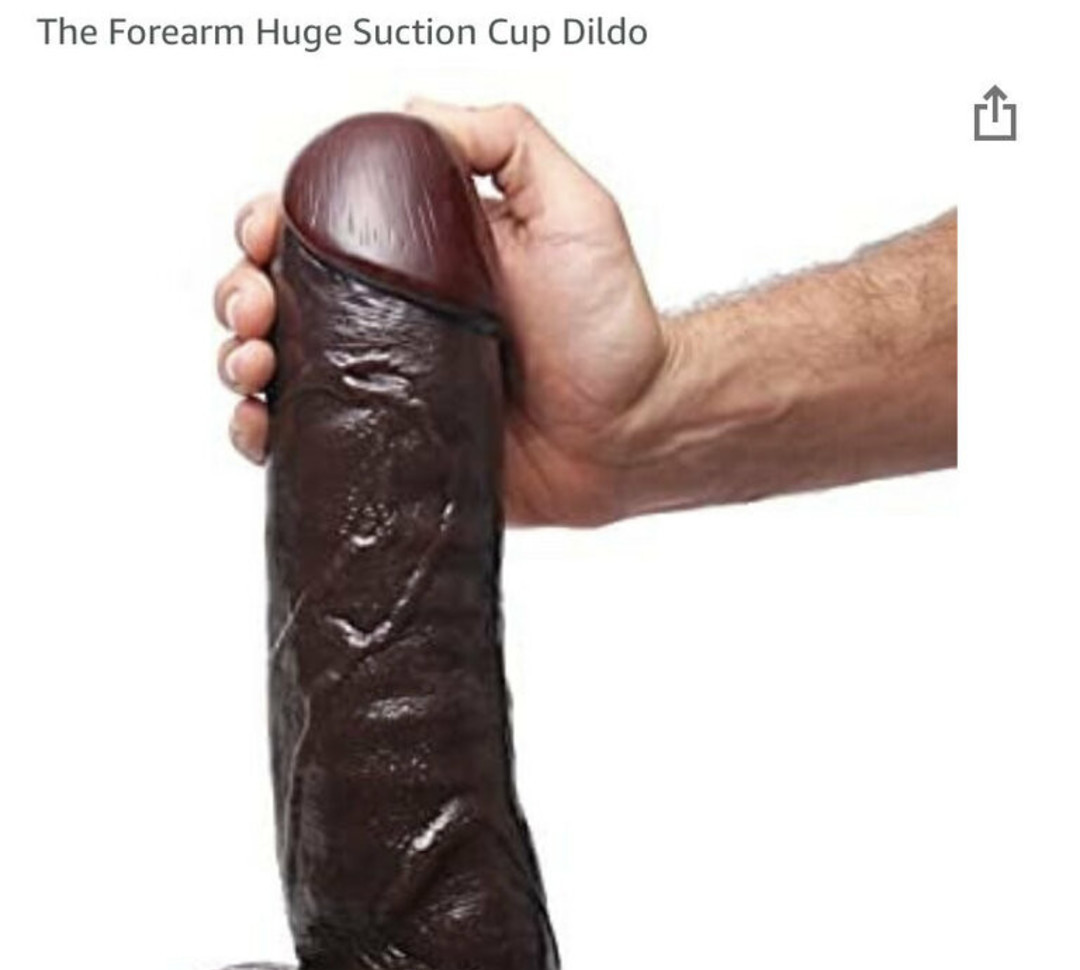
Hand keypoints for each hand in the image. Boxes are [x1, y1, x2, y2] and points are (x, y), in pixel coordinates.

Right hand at [214, 101, 668, 526]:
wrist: (634, 434)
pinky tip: (259, 431)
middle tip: (254, 312)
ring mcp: (383, 392)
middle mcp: (387, 323)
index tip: (265, 234)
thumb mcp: (572, 207)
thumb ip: (505, 140)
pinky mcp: (389, 455)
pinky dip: (262, 439)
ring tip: (252, 368)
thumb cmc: (611, 325)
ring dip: (237, 362)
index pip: (316, 230)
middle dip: (239, 295)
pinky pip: (307, 449)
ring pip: (277, 373)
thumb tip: (408, 108)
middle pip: (278, 299)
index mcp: (413, 260)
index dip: (270, 226)